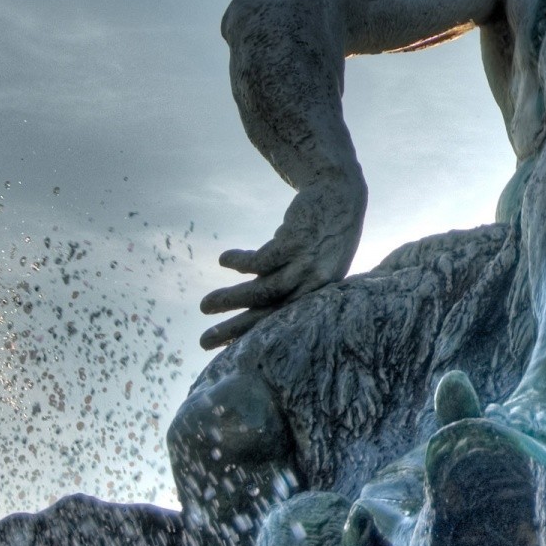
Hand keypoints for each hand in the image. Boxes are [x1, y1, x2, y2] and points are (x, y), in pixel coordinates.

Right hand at [200, 170, 366, 349]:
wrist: (341, 195)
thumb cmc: (321, 236)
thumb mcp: (309, 266)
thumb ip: (285, 285)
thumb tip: (250, 305)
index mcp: (319, 296)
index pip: (283, 324)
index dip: (252, 336)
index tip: (224, 350)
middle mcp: (315, 285)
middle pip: (272, 314)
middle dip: (236, 329)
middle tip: (203, 342)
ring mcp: (307, 265)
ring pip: (264, 291)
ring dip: (231, 299)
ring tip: (204, 305)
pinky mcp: (296, 243)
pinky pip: (262, 261)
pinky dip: (239, 262)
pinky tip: (223, 260)